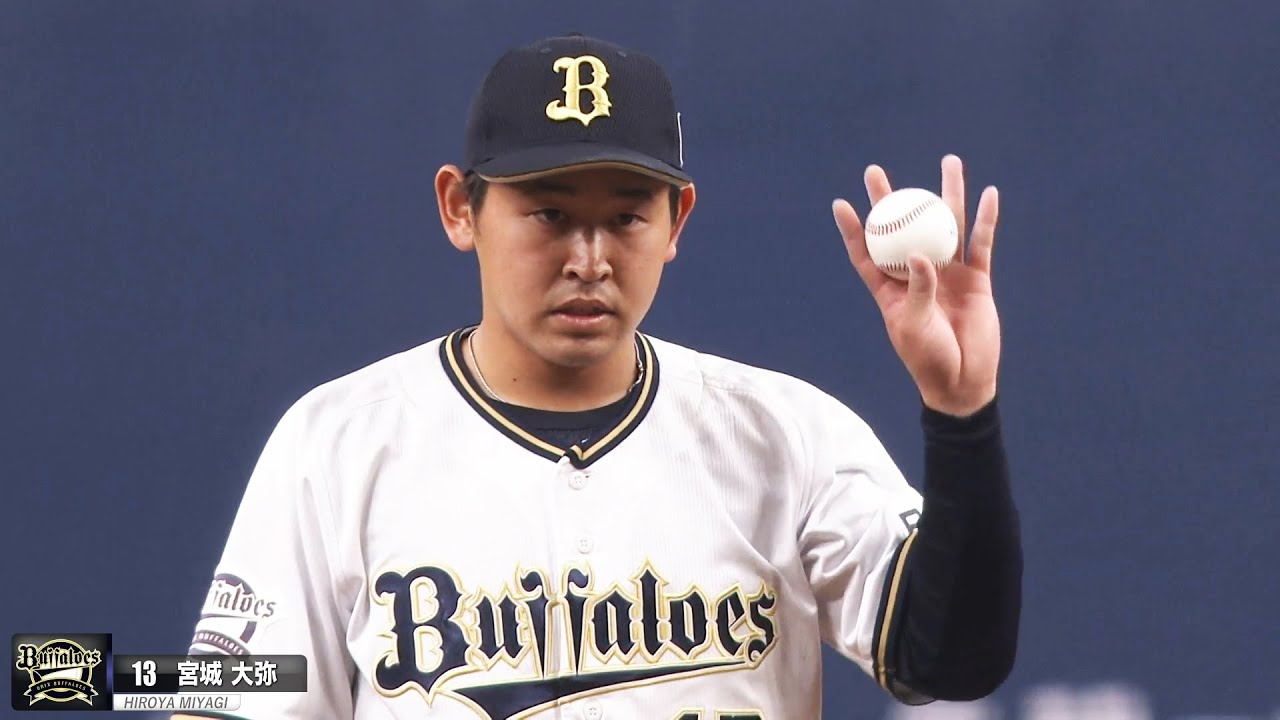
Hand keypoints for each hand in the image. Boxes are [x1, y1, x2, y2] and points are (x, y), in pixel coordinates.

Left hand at [832, 155, 1000, 416]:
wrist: (964, 380)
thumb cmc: (928, 359)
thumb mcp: (915, 326)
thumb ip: (918, 291)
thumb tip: (920, 255)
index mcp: (890, 289)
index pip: (866, 253)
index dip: (853, 229)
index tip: (843, 202)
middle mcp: (916, 274)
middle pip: (901, 228)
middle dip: (891, 199)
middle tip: (876, 170)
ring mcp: (948, 274)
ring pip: (945, 225)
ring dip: (947, 194)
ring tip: (948, 162)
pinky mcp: (977, 280)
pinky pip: (981, 243)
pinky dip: (985, 220)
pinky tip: (988, 193)